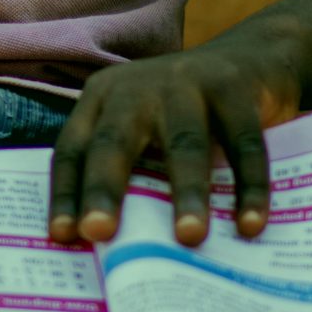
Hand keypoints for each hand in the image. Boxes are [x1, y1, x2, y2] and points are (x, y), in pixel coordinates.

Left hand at [50, 28, 301, 247]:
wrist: (250, 57)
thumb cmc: (184, 115)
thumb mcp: (147, 131)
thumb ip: (131, 174)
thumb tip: (119, 254)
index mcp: (103, 100)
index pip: (73, 149)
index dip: (65, 192)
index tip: (61, 236)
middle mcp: (137, 88)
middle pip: (114, 140)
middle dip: (104, 187)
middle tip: (98, 232)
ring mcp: (187, 82)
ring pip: (184, 142)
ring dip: (186, 192)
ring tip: (188, 238)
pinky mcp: (234, 87)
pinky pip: (244, 144)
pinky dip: (249, 186)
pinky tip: (250, 225)